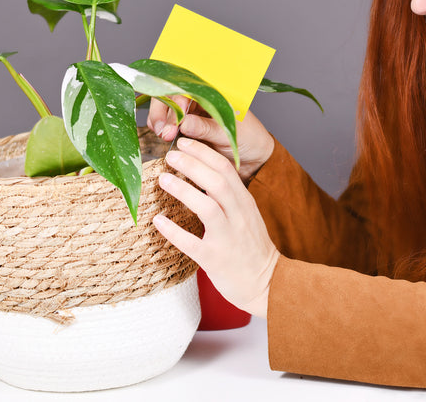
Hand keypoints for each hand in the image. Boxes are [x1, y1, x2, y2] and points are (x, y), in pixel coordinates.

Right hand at [147, 96, 274, 181]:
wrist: (254, 159)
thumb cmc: (250, 139)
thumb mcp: (228, 133)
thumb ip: (206, 127)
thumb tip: (183, 122)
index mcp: (214, 94)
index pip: (188, 87)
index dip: (177, 100)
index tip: (177, 117)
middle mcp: (200, 100)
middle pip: (171, 95)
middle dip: (164, 112)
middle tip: (164, 131)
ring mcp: (191, 113)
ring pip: (165, 109)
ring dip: (159, 120)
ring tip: (163, 136)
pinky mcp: (185, 129)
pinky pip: (167, 124)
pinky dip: (160, 128)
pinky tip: (163, 138)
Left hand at [153, 137, 278, 317]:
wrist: (267, 283)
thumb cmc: (251, 247)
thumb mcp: (246, 214)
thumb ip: (229, 195)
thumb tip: (201, 172)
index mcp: (244, 202)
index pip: (226, 168)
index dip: (203, 152)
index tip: (184, 142)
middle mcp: (238, 216)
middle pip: (217, 182)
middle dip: (192, 165)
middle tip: (170, 155)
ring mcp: (228, 238)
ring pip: (208, 207)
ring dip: (183, 191)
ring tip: (162, 180)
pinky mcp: (215, 259)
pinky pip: (192, 243)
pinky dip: (174, 231)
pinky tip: (158, 221)